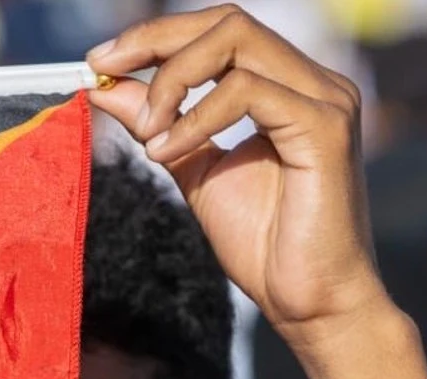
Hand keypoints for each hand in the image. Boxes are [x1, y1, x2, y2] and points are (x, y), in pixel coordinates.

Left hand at [85, 5, 426, 378]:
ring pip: (236, 42)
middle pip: (227, 20)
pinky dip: (195, 117)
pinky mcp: (325, 127)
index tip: (100, 62)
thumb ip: (157, 124)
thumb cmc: (263, 245)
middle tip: (103, 71)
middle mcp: (313, 81)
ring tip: (146, 135)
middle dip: (156, 41)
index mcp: (287, 86)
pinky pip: (247, 92)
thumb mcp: (192, 170)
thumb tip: (105, 87)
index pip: (219, 29)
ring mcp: (325, 99)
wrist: (308, 302)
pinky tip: (168, 152)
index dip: (155, 37)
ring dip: (172, 82)